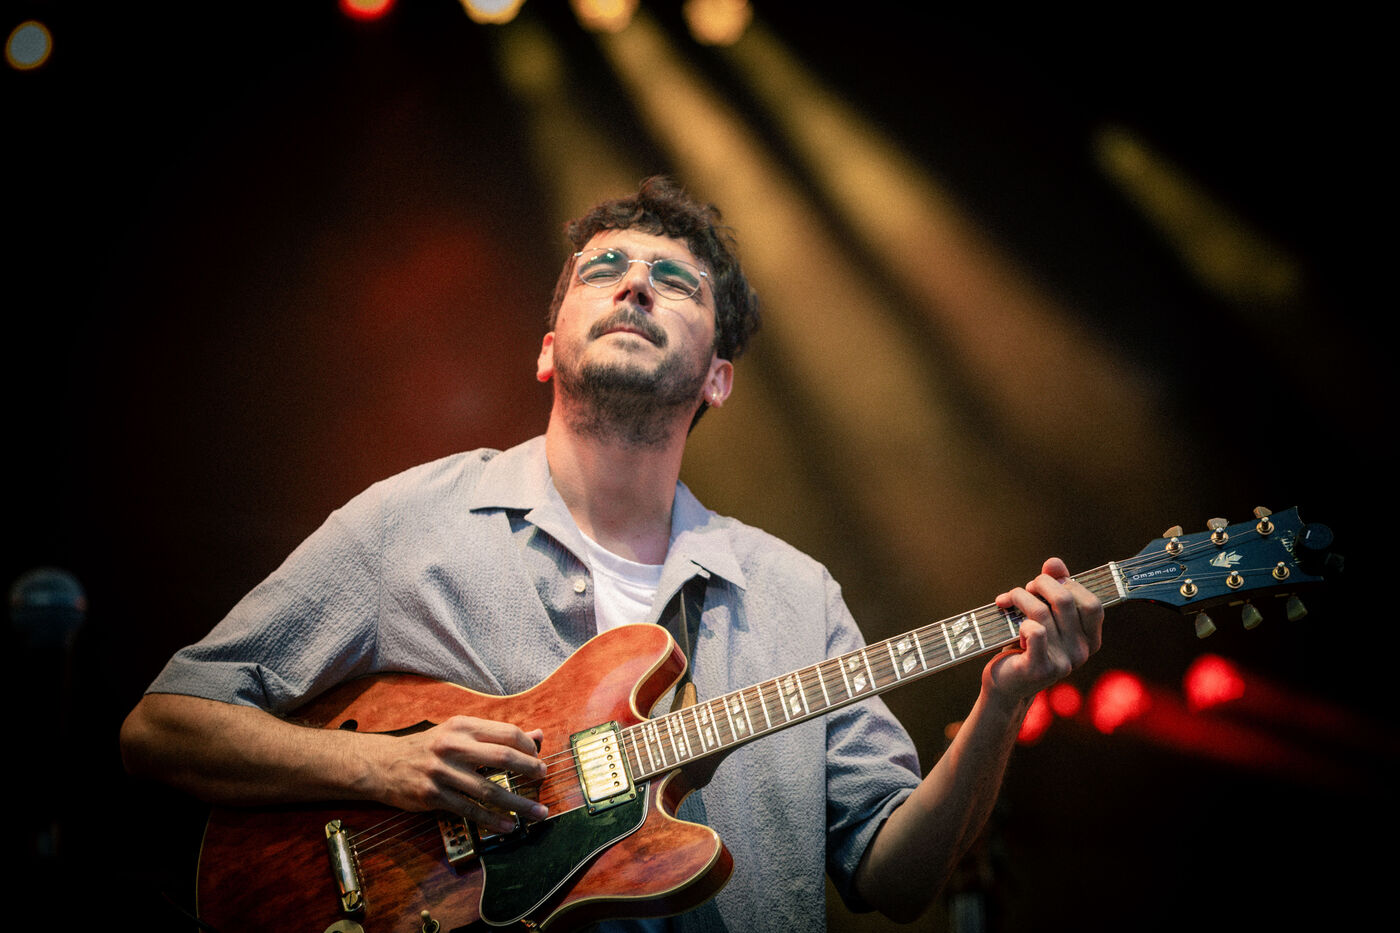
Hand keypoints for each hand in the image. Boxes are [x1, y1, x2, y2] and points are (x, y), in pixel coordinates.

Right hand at [369, 715, 548, 831]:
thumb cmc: (429, 747)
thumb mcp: (460, 732)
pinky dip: (492, 820)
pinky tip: (509, 826)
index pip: (506, 732)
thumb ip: (498, 735)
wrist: (383, 764)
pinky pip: (469, 810)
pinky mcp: (433, 796)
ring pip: (489, 789)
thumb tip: (539, 735)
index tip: (538, 758)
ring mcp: (442, 772)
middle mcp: (453, 746)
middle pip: (503, 757)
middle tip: (542, 778)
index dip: (528, 746)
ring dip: (517, 803)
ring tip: (536, 811)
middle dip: (528, 770)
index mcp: (463, 726)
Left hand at [984, 557, 1103, 704]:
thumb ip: (1054, 588)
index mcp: (1090, 639)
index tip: (1048, 581)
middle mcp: (1082, 652)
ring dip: (1019, 597)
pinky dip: (1019, 622)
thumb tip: (1054, 563)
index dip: (1068, 584)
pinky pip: (1034, 631)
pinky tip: (1012, 626)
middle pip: (1065, 601)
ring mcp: (1064, 663)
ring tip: (1007, 600)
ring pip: (1041, 612)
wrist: (1006, 683)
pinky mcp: (1040, 669)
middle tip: (1025, 589)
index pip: (1092, 603)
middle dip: (1040, 584)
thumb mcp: (1044, 615)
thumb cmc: (1025, 644)